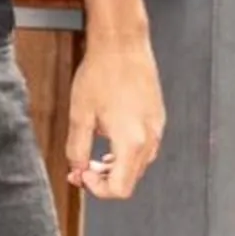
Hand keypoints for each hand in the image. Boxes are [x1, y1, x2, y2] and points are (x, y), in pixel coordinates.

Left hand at [67, 34, 164, 199]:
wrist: (123, 46)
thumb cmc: (101, 74)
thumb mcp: (79, 115)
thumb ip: (76, 148)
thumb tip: (77, 169)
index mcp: (132, 142)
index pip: (120, 188)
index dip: (97, 189)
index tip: (80, 174)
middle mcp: (151, 138)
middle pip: (130, 180)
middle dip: (103, 180)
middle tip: (79, 170)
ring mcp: (157, 128)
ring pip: (138, 165)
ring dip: (114, 168)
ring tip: (91, 158)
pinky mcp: (158, 119)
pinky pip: (144, 148)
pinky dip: (125, 154)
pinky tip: (107, 142)